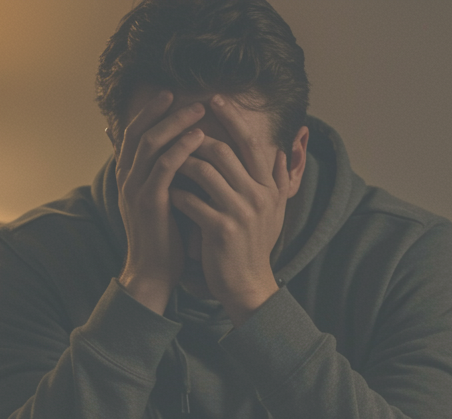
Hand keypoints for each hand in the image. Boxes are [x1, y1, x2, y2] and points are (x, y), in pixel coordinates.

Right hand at [113, 91, 207, 313]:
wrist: (153, 273)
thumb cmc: (163, 239)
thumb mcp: (160, 201)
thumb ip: (162, 177)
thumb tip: (174, 157)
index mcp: (129, 177)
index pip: (136, 135)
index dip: (151, 113)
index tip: (171, 95)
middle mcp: (127, 179)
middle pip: (141, 132)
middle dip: (162, 111)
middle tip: (184, 94)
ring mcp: (136, 189)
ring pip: (152, 144)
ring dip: (176, 123)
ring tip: (198, 109)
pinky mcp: (150, 202)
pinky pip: (165, 166)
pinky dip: (181, 147)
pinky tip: (199, 136)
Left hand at [167, 93, 294, 325]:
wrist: (249, 285)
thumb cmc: (256, 246)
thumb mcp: (276, 211)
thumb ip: (278, 179)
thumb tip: (283, 150)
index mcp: (269, 187)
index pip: (251, 143)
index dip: (232, 118)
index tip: (214, 99)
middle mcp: (258, 196)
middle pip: (222, 151)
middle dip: (195, 138)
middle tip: (177, 130)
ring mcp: (240, 212)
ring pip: (203, 172)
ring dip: (181, 163)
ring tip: (168, 162)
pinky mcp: (220, 229)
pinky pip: (191, 200)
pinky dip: (177, 193)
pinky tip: (169, 194)